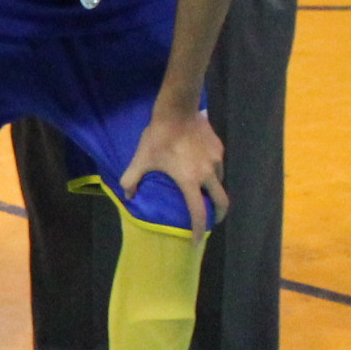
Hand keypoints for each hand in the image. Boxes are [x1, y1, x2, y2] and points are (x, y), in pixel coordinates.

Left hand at [122, 106, 228, 232]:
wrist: (177, 110)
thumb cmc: (158, 137)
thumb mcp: (141, 159)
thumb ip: (131, 179)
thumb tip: (128, 196)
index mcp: (190, 180)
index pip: (198, 212)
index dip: (197, 229)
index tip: (196, 240)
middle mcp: (208, 173)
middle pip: (222, 201)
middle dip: (218, 215)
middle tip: (212, 219)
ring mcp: (216, 160)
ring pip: (220, 181)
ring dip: (213, 190)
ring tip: (203, 191)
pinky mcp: (219, 148)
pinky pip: (218, 165)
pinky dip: (213, 172)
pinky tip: (202, 168)